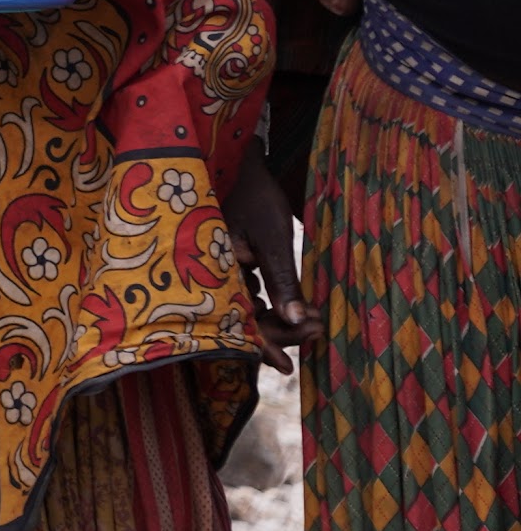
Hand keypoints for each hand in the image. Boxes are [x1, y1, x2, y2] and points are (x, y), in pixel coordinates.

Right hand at [220, 151, 319, 364]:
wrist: (240, 163)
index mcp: (215, 269)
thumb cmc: (255, 197)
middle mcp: (212, 273)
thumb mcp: (275, 239)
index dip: (262, 346)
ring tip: (315, 324)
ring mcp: (220, 268)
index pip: (237, 320)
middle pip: (243, 317)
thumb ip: (283, 281)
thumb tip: (298, 321)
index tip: (289, 367)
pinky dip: (273, 302)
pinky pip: (248, 292)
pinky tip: (297, 307)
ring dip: (280, 318)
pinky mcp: (229, 261)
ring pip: (248, 307)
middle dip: (280, 331)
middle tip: (319, 334)